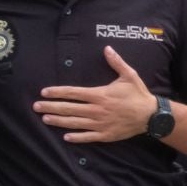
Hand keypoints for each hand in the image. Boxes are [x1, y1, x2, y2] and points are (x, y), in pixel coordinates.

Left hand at [36, 46, 158, 143]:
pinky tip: (65, 136)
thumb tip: (107, 48)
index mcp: (99, 94)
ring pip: (74, 122)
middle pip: (69, 108)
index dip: (57, 92)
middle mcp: (96, 109)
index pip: (73, 93)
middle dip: (51, 107)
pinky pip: (87, 136)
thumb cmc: (138, 94)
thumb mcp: (129, 75)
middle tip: (36, 107)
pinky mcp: (105, 134)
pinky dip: (75, 137)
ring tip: (45, 119)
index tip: (44, 92)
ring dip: (58, 121)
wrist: (151, 115)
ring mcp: (100, 123)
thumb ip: (116, 62)